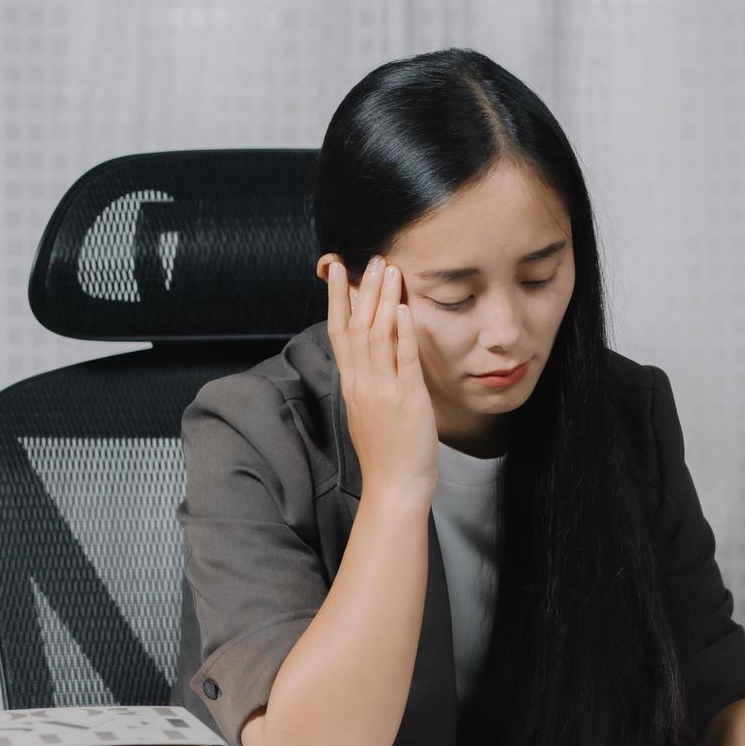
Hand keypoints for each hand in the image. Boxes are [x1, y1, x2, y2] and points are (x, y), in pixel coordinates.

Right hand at [320, 253, 438, 505]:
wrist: (394, 487)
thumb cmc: (386, 452)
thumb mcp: (367, 410)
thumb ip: (365, 381)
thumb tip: (366, 355)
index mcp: (352, 384)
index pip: (339, 332)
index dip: (337, 299)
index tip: (338, 270)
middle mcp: (362, 383)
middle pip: (357, 327)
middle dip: (362, 289)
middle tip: (370, 258)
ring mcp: (383, 391)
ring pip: (378, 337)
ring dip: (382, 301)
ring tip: (388, 270)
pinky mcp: (407, 400)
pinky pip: (403, 361)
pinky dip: (403, 333)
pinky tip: (405, 310)